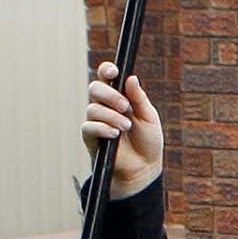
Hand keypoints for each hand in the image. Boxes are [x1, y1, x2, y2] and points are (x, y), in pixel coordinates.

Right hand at [82, 62, 164, 195]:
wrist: (144, 167)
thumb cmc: (147, 140)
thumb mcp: (149, 117)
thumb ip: (139, 99)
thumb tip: (132, 77)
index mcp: (119, 97)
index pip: (107, 78)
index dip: (106, 71)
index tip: (113, 72)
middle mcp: (104, 106)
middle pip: (95, 88)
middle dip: (110, 95)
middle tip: (125, 107)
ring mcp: (96, 121)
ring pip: (93, 108)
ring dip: (111, 116)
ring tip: (126, 126)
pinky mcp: (90, 137)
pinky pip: (89, 126)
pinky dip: (103, 128)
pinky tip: (114, 134)